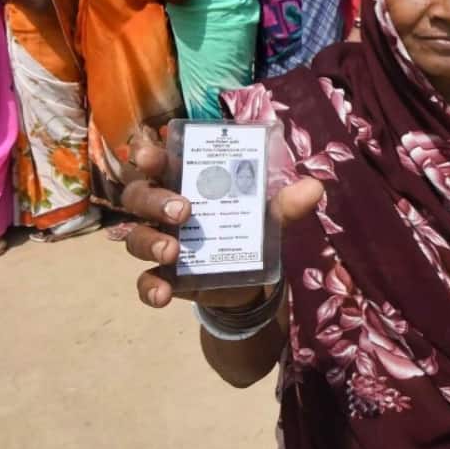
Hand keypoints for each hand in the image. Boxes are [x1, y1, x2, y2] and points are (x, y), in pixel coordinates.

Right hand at [120, 129, 323, 308]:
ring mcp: (158, 241)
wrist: (249, 277)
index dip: (147, 153)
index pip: (155, 159)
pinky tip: (163, 294)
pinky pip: (144, 281)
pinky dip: (150, 287)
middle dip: (154, 200)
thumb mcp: (268, 213)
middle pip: (138, 195)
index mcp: (184, 178)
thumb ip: (286, 202)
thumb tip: (314, 188)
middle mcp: (161, 207)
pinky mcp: (163, 275)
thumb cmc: (248, 226)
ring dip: (150, 241)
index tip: (153, 156)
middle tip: (183, 211)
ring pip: (135, 237)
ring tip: (174, 252)